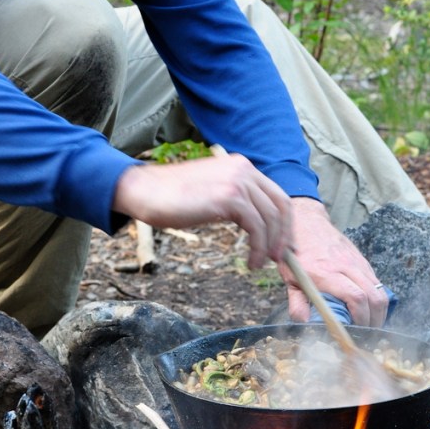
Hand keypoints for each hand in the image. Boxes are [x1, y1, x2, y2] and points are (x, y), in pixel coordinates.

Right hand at [113, 153, 293, 269]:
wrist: (145, 190)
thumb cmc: (172, 196)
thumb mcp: (212, 190)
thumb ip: (234, 197)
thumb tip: (255, 221)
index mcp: (241, 165)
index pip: (276, 194)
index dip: (284, 222)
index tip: (281, 243)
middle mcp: (244, 169)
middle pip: (280, 205)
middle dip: (283, 235)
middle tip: (279, 258)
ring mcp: (238, 181)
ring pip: (271, 218)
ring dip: (270, 246)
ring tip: (261, 263)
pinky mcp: (229, 198)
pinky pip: (257, 227)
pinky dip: (258, 248)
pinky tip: (250, 261)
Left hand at [278, 197, 388, 327]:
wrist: (305, 221)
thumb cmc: (295, 252)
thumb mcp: (289, 278)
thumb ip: (297, 302)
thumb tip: (303, 323)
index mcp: (326, 273)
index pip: (355, 297)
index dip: (361, 318)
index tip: (356, 331)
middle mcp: (345, 266)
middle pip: (374, 296)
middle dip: (375, 320)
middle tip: (368, 333)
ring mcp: (356, 261)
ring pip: (379, 289)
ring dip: (379, 310)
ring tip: (371, 323)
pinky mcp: (361, 259)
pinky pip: (376, 281)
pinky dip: (376, 297)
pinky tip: (368, 307)